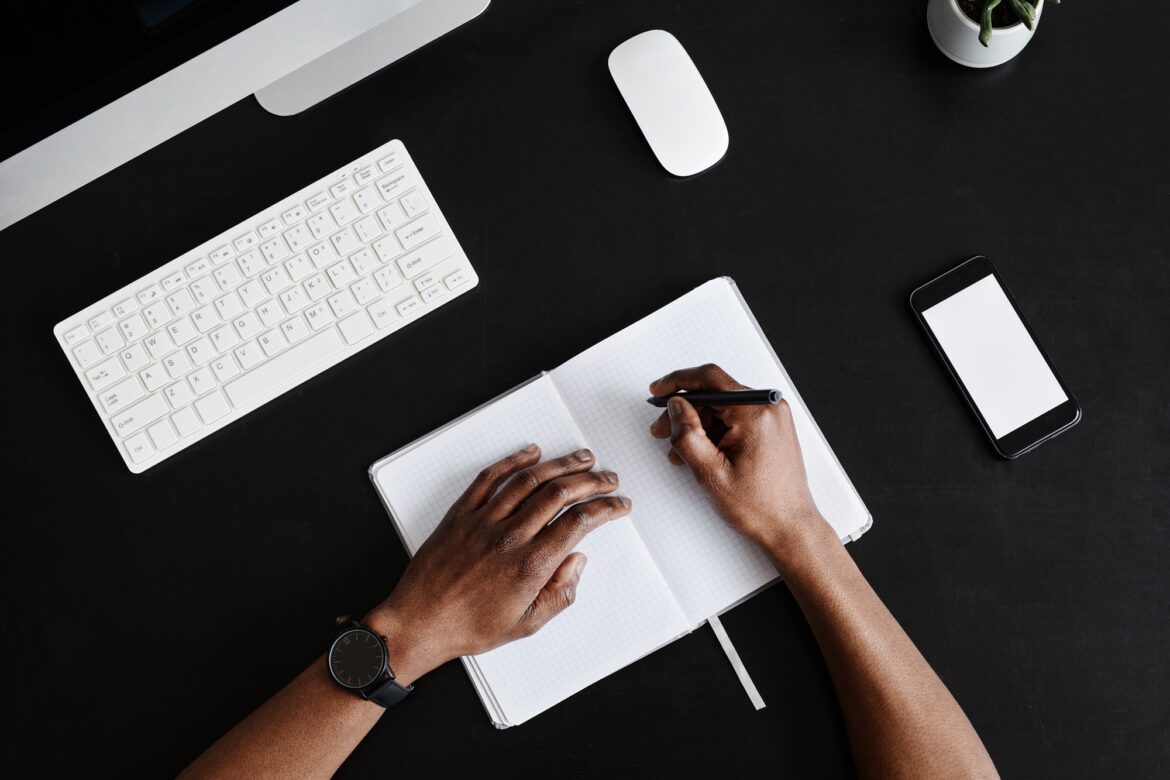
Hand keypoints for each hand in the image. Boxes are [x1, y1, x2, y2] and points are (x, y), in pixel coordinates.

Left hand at [366, 445, 629, 684]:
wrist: (418, 622)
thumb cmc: (467, 626)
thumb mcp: (526, 624)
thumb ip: (560, 594)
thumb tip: (577, 562)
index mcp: (530, 566)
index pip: (579, 523)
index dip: (606, 508)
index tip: (618, 504)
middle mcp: (509, 537)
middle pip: (560, 493)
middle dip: (591, 481)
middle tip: (607, 477)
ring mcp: (484, 521)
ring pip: (530, 479)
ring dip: (561, 464)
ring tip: (582, 459)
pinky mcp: (462, 513)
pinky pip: (491, 477)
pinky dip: (514, 460)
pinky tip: (531, 453)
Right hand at [648, 364, 834, 569]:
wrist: (790, 527)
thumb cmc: (759, 506)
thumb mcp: (709, 472)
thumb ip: (686, 434)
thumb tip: (675, 406)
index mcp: (755, 413)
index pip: (709, 379)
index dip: (677, 381)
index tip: (657, 391)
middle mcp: (769, 407)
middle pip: (714, 394)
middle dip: (684, 411)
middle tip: (661, 430)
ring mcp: (773, 416)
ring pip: (723, 407)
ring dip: (698, 425)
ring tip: (681, 452)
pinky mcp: (772, 427)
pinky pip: (736, 418)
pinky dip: (715, 431)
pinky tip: (702, 452)